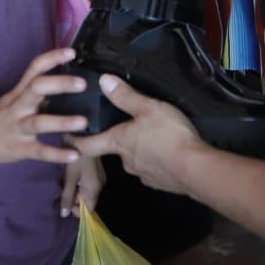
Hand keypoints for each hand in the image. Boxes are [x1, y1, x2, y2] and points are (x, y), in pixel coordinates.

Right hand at [0, 49, 89, 166]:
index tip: (71, 52)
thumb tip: (65, 85)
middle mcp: (17, 107)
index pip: (34, 69)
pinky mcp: (17, 149)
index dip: (51, 58)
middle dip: (60, 84)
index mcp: (18, 93)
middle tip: (83, 83)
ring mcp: (16, 128)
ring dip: (61, 122)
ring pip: (38, 122)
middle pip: (37, 89)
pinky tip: (74, 154)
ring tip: (83, 122)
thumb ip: (36, 94)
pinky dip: (56, 154)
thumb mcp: (13, 101)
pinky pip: (38, 151)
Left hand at [61, 155, 104, 217]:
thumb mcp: (69, 177)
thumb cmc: (77, 157)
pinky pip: (88, 183)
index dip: (77, 211)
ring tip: (65, 183)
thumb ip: (67, 197)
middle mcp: (100, 186)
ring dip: (76, 190)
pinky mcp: (97, 171)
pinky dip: (79, 183)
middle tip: (62, 191)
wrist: (87, 135)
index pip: (88, 210)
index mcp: (94, 190)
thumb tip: (64, 215)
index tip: (65, 204)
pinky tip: (71, 176)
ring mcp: (99, 178)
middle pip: (86, 201)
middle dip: (74, 199)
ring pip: (86, 191)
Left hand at [73, 76, 203, 195]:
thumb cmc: (168, 135)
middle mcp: (125, 161)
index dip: (76, 140)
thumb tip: (102, 81)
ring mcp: (142, 174)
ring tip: (155, 137)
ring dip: (141, 150)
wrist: (196, 170)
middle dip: (121, 139)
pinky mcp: (159, 183)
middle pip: (115, 150)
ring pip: (136, 159)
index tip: (68, 135)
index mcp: (118, 142)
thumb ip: (126, 96)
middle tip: (131, 126)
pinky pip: (153, 169)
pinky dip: (156, 161)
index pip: (87, 145)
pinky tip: (168, 153)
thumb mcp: (148, 108)